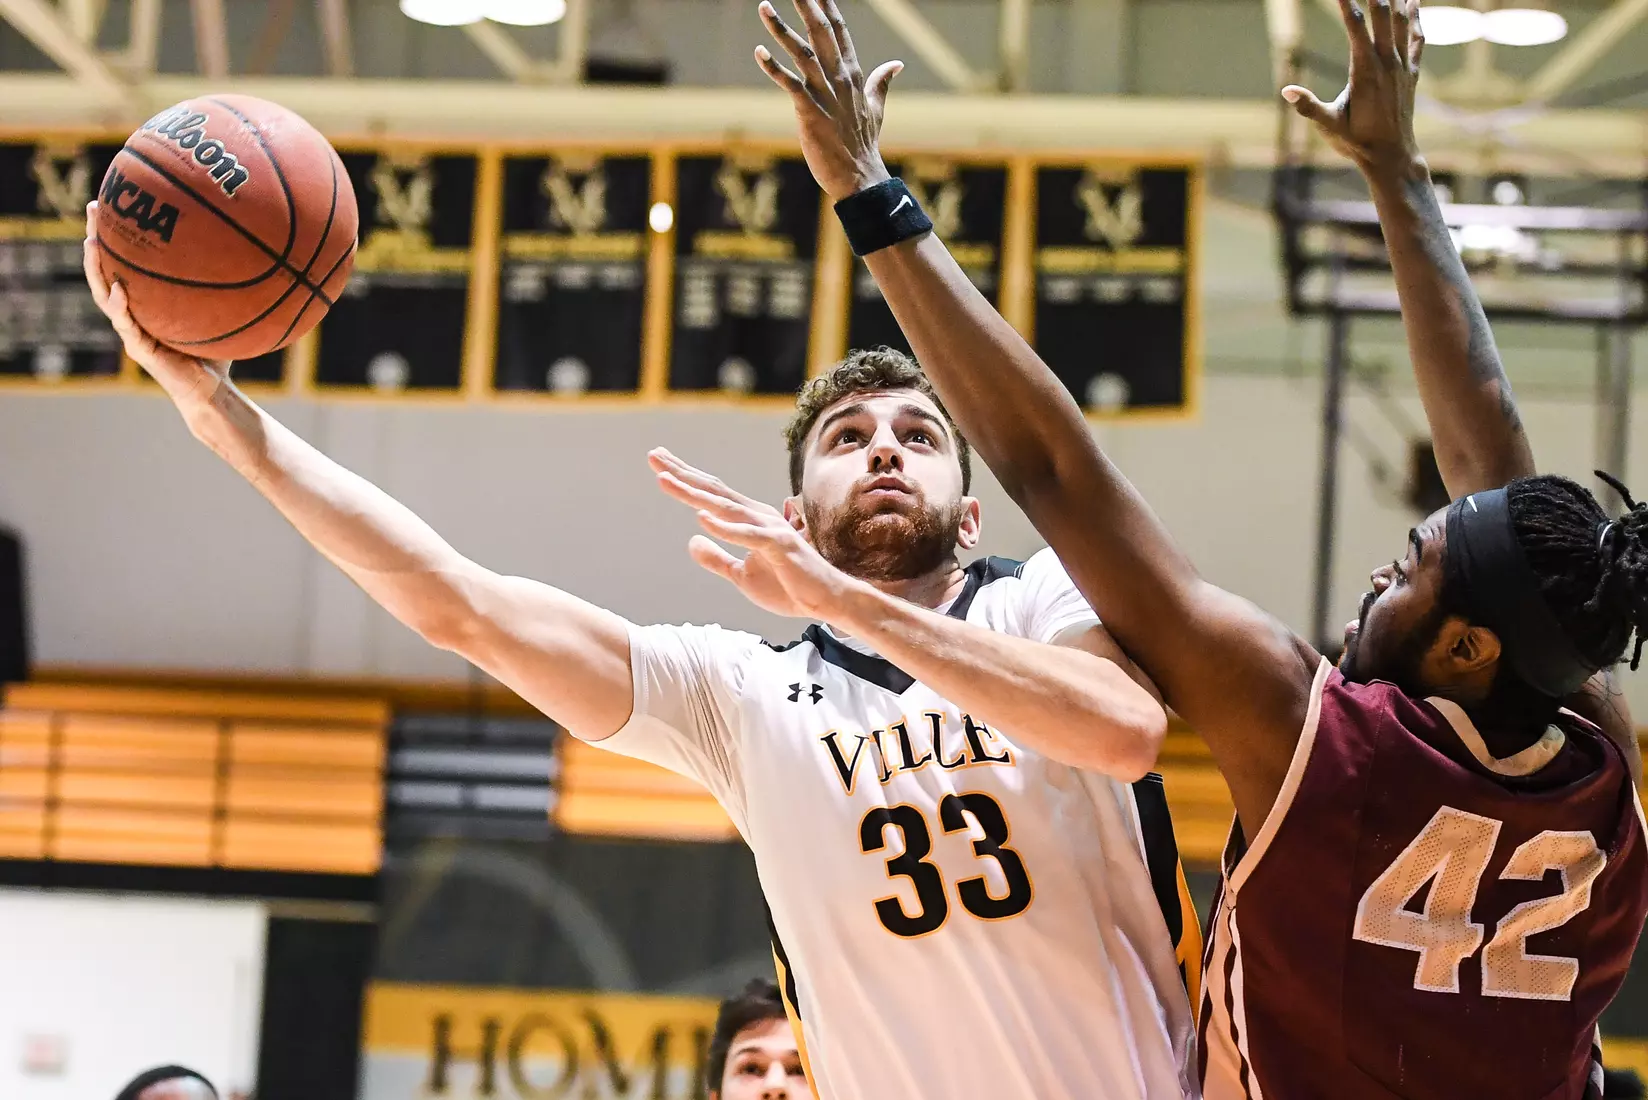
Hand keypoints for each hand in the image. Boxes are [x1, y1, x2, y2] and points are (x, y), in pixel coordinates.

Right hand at [83, 201, 229, 415]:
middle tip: (93, 207)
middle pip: (106, 270)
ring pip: (105, 295)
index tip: (117, 201)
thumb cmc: (218, 352)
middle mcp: (134, 314)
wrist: (213, 393)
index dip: (118, 235)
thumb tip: (257, 252)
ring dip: (96, 269)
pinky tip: (119, 287)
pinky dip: (121, 305)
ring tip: (91, 242)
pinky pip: (126, 324)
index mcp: (147, 304)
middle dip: (97, 238)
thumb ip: (229, 287)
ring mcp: (133, 332)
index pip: (126, 263)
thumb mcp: (224, 312)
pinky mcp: (140, 350)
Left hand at [649, 448, 858, 620]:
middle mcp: (758, 517)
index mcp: (749, 521)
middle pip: (714, 492)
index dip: (685, 478)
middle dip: (682, 474)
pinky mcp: (779, 547)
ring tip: (666, 480)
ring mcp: (769, 530)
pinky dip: (725, 527)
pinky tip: (701, 517)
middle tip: (653, 456)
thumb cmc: (789, 586)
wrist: (826, 600)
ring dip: (694, 494)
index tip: (659, 463)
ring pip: (726, 508)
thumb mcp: (742, 575)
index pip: (712, 495)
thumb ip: (717, 558)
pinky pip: (748, 536)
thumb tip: (691, 540)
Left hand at [754, 0, 896, 199]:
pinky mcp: (809, 112)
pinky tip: (758, 51)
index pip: (839, 31)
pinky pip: (790, 85)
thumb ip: (881, 82)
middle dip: (807, 5)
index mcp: (853, 74)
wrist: (859, 177)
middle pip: (821, 32)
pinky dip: (774, 68)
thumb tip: (897, 64)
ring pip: (802, 53)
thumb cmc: (864, 144)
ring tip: (764, 5)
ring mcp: (824, 94)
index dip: (827, 5)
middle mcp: (839, 78)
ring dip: (781, 29)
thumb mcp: (876, 108)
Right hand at [1282, 0, 1424, 176]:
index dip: (1348, 4)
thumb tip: (1287, 91)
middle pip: (1382, 16)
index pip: (1357, 27)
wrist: (1392, 155)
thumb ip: (1309, 107)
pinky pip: (1416, 38)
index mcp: (1365, 71)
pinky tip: (1414, 3)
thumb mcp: (1329, 125)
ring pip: (1402, 22)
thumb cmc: (1357, 141)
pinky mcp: (1410, 73)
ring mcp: (1401, 67)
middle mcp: (1387, 63)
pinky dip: (1416, 18)